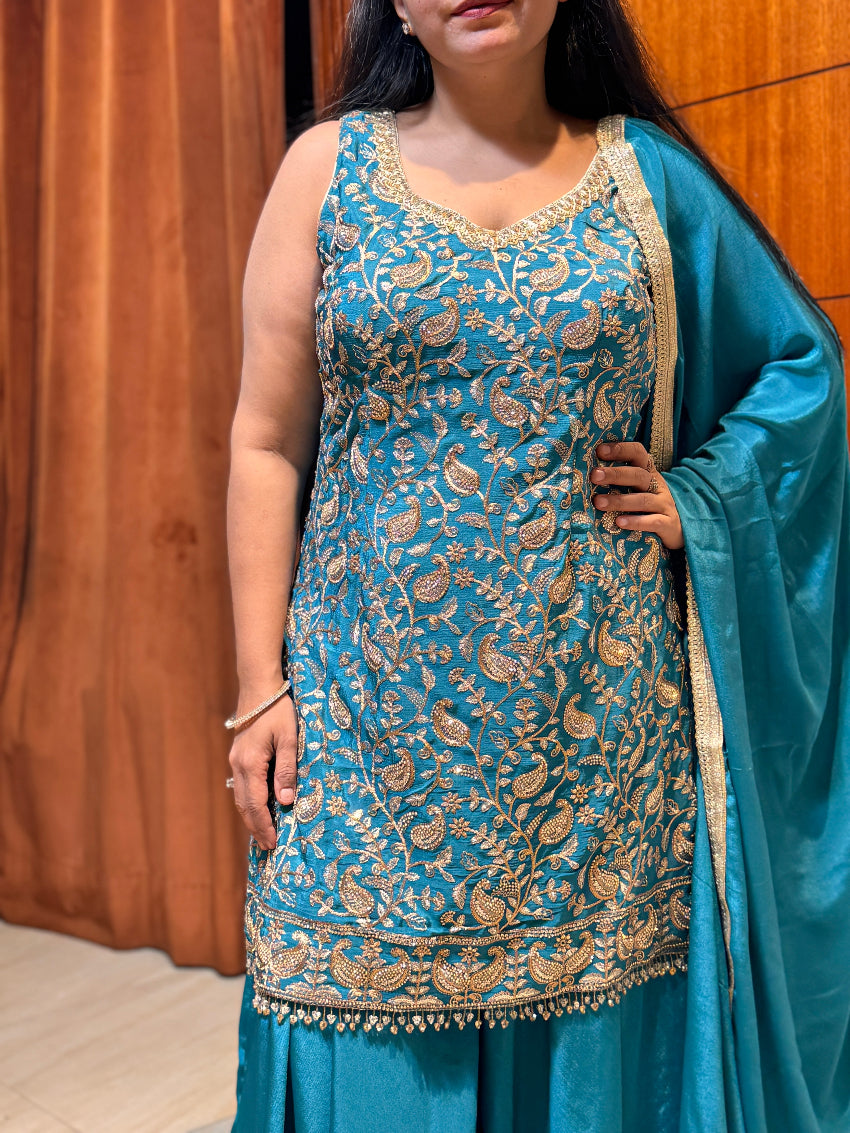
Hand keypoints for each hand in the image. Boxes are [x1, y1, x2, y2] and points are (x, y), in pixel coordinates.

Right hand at [228, 691, 297, 850]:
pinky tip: (258, 807)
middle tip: (268, 846)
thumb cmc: (279, 710)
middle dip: (256, 827)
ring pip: (240, 797)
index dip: (264, 826)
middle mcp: (238, 765)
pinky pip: (241, 786)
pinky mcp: (238, 756)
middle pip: (244, 805)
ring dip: (251, 817)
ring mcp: (235, 760)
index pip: (256, 804)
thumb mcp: (289, 738)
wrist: (259, 688)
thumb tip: (285, 801)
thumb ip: (287, 770)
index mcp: (250, 764)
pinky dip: (248, 802)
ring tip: (263, 833)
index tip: (273, 844)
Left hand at [590, 441, 683, 550]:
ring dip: (619, 501)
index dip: (621, 449)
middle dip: (615, 474)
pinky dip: (636, 522)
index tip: (599, 450)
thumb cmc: (648, 507)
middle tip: (594, 476)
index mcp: (648, 473)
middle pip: (638, 475)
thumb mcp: (638, 489)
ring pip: (642, 500)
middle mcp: (657, 486)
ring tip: (598, 502)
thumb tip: (587, 474)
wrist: (679, 529)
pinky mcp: (668, 524)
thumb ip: (620, 481)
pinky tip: (619, 523)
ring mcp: (664, 505)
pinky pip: (653, 522)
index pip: (638, 453)